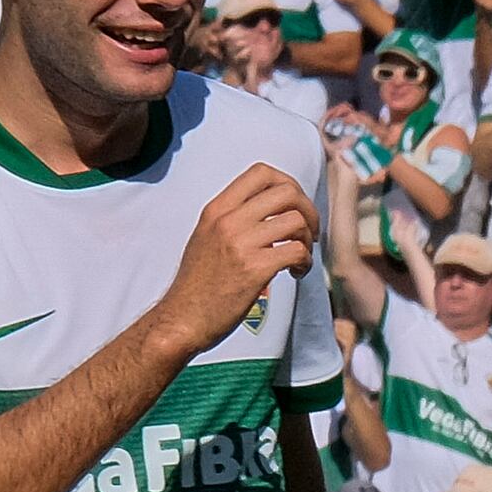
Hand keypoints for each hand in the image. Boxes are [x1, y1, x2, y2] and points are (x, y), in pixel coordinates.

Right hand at [158, 162, 314, 354]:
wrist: (182, 318)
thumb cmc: (197, 284)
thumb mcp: (206, 237)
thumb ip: (232, 218)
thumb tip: (266, 209)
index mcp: (217, 209)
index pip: (261, 172)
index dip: (288, 184)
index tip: (293, 207)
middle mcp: (228, 220)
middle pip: (286, 191)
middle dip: (308, 210)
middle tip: (309, 233)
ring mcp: (241, 243)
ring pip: (296, 220)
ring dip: (308, 240)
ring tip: (299, 258)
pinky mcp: (255, 269)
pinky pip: (297, 251)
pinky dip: (305, 262)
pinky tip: (295, 274)